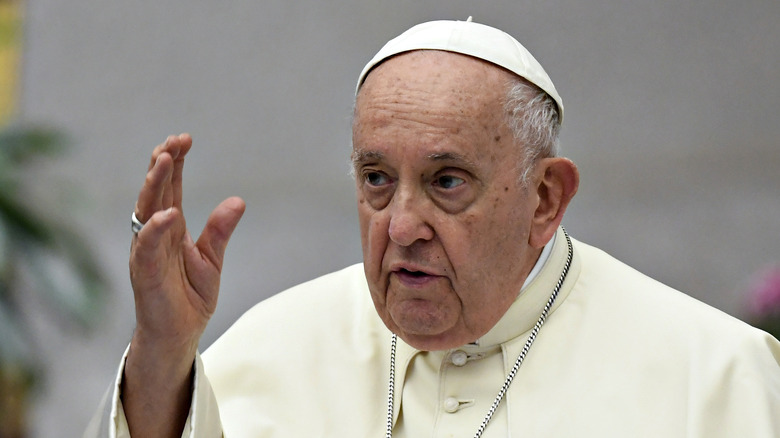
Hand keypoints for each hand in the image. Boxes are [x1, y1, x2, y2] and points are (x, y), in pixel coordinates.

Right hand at [123, 133, 244, 436]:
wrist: (179, 334)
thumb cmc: (189, 296)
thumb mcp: (212, 259)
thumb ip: (220, 230)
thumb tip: (238, 200)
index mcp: (170, 227)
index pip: (170, 187)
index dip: (175, 163)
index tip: (185, 139)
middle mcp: (155, 234)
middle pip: (156, 192)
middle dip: (162, 164)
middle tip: (173, 141)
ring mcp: (146, 252)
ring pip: (146, 211)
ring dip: (154, 185)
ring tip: (164, 160)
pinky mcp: (144, 274)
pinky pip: (146, 248)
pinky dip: (154, 229)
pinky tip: (166, 213)